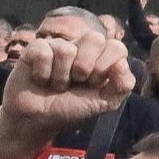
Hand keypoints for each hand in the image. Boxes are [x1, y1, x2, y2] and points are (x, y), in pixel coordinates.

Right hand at [0, 30, 134, 144]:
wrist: (38, 119)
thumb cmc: (71, 108)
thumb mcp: (104, 103)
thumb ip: (123, 85)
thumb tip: (122, 63)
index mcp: (102, 57)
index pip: (117, 47)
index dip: (105, 67)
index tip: (94, 84)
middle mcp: (82, 47)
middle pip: (96, 38)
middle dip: (85, 67)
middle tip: (76, 82)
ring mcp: (59, 45)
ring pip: (66, 49)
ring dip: (61, 77)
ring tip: (56, 85)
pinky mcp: (36, 48)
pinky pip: (44, 54)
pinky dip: (43, 74)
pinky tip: (41, 80)